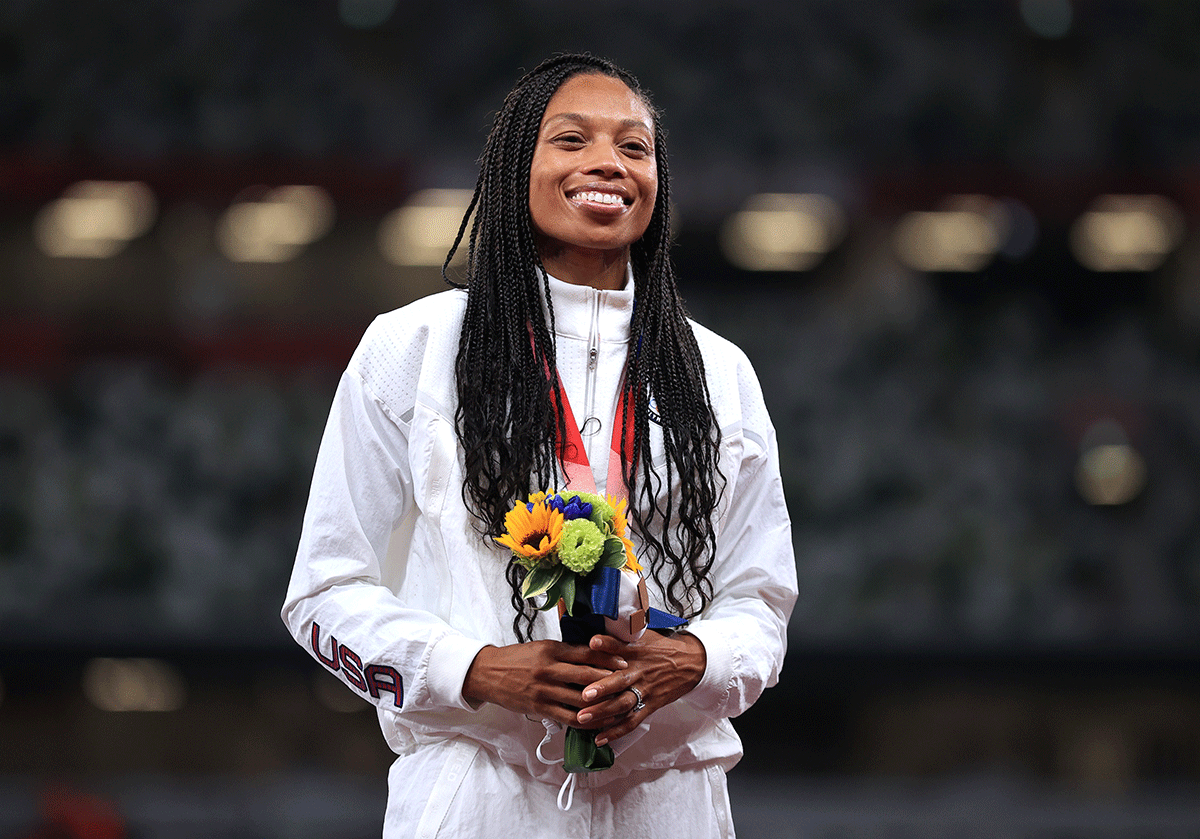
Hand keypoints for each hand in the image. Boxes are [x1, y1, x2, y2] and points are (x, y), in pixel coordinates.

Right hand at [462, 640, 628, 728]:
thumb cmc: (517, 658)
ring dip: (602, 705)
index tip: (624, 663)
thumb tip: (593, 654)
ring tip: (619, 708)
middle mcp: (549, 669)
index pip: (586, 653)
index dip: (607, 659)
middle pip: (587, 677)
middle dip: (610, 682)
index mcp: (551, 650)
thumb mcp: (541, 647)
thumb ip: (565, 652)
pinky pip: (567, 717)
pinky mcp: (539, 708)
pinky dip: (584, 722)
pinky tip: (597, 724)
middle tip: (628, 685)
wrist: (488, 673)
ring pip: (580, 700)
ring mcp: (544, 690)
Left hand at [574, 630, 705, 745]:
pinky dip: (615, 731)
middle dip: (601, 688)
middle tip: (584, 694)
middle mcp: (639, 671)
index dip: (607, 644)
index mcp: (636, 651)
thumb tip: (592, 630)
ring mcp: (644, 690)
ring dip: (602, 712)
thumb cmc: (661, 648)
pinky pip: (631, 721)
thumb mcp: (644, 635)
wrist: (690, 664)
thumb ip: (619, 634)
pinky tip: (599, 738)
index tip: (592, 643)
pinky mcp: (649, 706)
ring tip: (582, 718)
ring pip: (622, 704)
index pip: (620, 645)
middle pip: (620, 680)